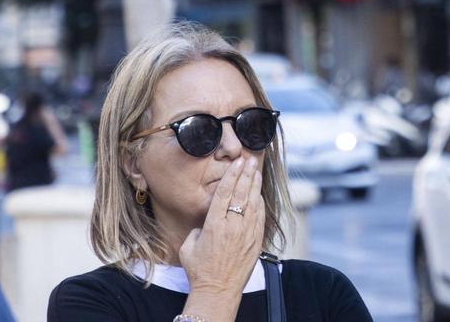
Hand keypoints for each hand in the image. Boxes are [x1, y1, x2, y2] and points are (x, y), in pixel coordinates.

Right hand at [180, 156, 263, 300]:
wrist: (218, 290)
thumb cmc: (200, 270)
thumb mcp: (189, 246)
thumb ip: (198, 229)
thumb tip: (206, 222)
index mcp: (214, 225)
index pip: (224, 193)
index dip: (231, 175)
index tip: (236, 163)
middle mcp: (232, 226)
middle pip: (241, 193)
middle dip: (246, 174)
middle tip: (250, 160)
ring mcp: (246, 233)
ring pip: (253, 202)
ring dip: (255, 185)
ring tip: (256, 170)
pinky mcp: (256, 240)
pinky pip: (260, 216)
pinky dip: (260, 203)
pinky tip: (259, 193)